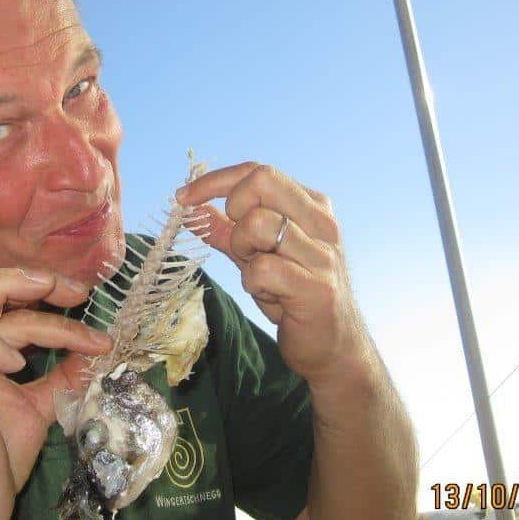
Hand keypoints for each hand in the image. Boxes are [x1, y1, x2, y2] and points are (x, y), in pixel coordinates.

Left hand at [176, 162, 370, 382]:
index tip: (184, 198)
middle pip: (261, 181)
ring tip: (258, 275)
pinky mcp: (317, 288)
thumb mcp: (257, 255)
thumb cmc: (294, 297)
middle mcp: (322, 223)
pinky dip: (253, 284)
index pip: (257, 172)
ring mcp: (322, 254)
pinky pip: (262, 269)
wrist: (334, 347)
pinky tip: (271, 297)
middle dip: (233, 209)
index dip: (214, 181)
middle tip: (239, 244)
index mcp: (312, 206)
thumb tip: (193, 207)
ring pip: (257, 224)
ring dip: (243, 252)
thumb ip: (228, 230)